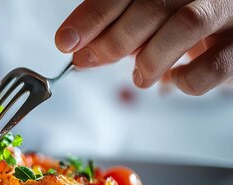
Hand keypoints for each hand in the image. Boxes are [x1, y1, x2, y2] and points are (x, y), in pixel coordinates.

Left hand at [55, 0, 232, 94]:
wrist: (232, 31)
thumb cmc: (187, 19)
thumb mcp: (149, 17)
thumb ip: (119, 27)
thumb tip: (82, 49)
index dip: (92, 16)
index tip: (66, 41)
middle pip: (152, 5)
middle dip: (113, 40)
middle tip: (91, 60)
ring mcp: (227, 12)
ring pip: (186, 26)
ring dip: (150, 59)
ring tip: (140, 76)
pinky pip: (214, 65)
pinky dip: (187, 79)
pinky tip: (176, 78)